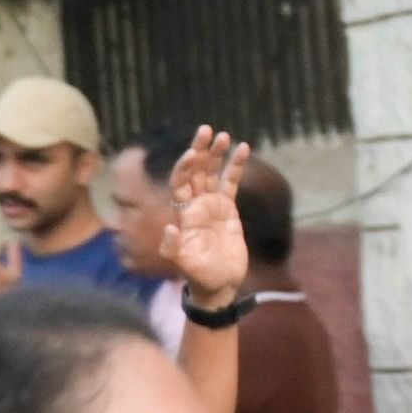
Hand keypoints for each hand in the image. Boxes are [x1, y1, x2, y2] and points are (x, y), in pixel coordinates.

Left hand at [164, 126, 252, 308]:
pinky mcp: (228, 209)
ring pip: (212, 173)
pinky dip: (235, 166)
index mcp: (182, 213)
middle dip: (199, 151)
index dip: (184, 167)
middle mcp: (194, 204)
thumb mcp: (184, 264)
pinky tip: (243, 148)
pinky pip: (230, 183)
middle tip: (205, 130)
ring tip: (224, 135)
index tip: (192, 153)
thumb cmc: (199, 274)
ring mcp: (211, 205)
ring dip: (216, 154)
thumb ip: (174, 248)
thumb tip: (168, 229)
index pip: (180, 183)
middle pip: (195, 171)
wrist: (218, 282)